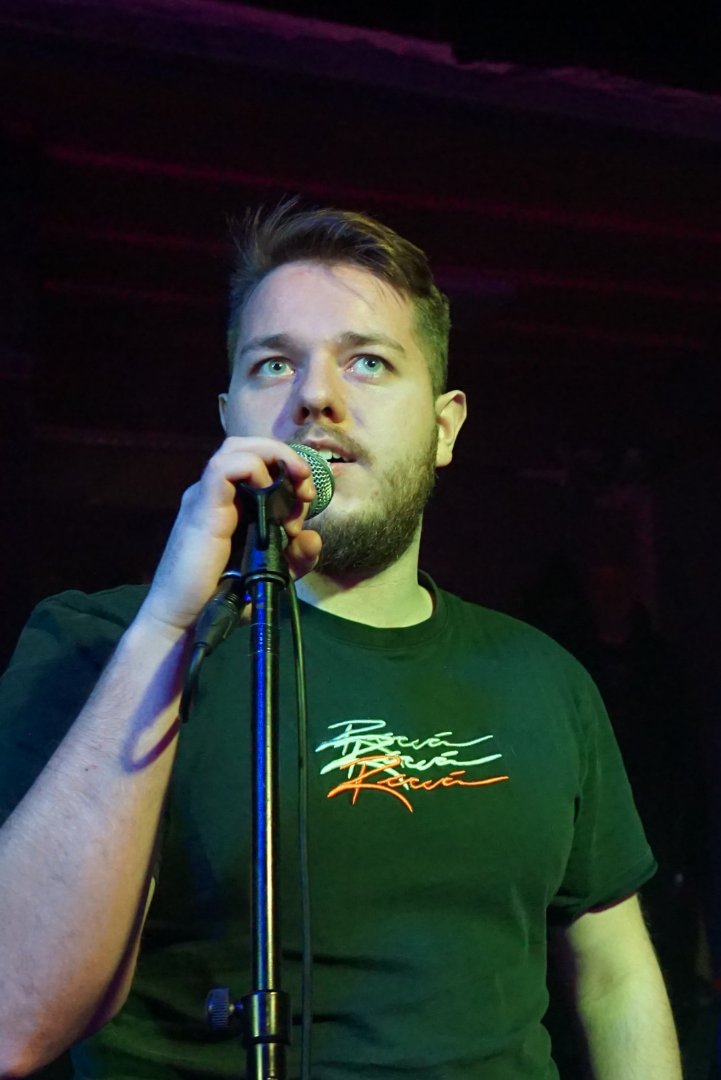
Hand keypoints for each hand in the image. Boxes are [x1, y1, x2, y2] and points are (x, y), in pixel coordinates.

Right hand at [139, 437, 321, 634]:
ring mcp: (206, 497)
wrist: (185, 621)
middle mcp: (217, 494)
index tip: (304, 508)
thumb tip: (313, 537)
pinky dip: (253, 469)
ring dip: (274, 457)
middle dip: (285, 457)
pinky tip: (267, 493)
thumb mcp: (271, 575)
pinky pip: (224, 467)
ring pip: (237, 447)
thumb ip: (294, 557)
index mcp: (231, 503)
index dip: (289, 474)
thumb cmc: (220, 598)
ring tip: (293, 488)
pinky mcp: (202, 508)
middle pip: (248, 444)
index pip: (259, 463)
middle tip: (305, 489)